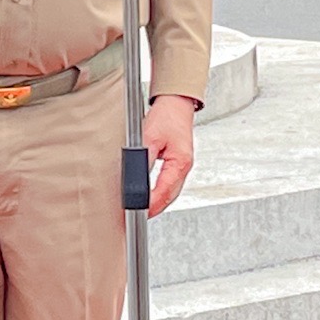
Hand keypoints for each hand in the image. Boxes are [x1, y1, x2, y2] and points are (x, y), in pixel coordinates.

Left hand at [142, 94, 197, 217]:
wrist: (177, 103)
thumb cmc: (167, 116)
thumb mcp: (150, 136)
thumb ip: (143, 159)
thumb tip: (135, 179)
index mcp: (180, 162)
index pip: (164, 191)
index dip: (151, 205)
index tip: (138, 211)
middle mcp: (184, 167)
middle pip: (170, 196)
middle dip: (154, 208)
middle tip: (137, 216)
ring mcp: (183, 166)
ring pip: (171, 192)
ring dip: (158, 202)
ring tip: (143, 210)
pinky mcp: (179, 163)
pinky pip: (171, 184)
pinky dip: (161, 192)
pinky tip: (153, 195)